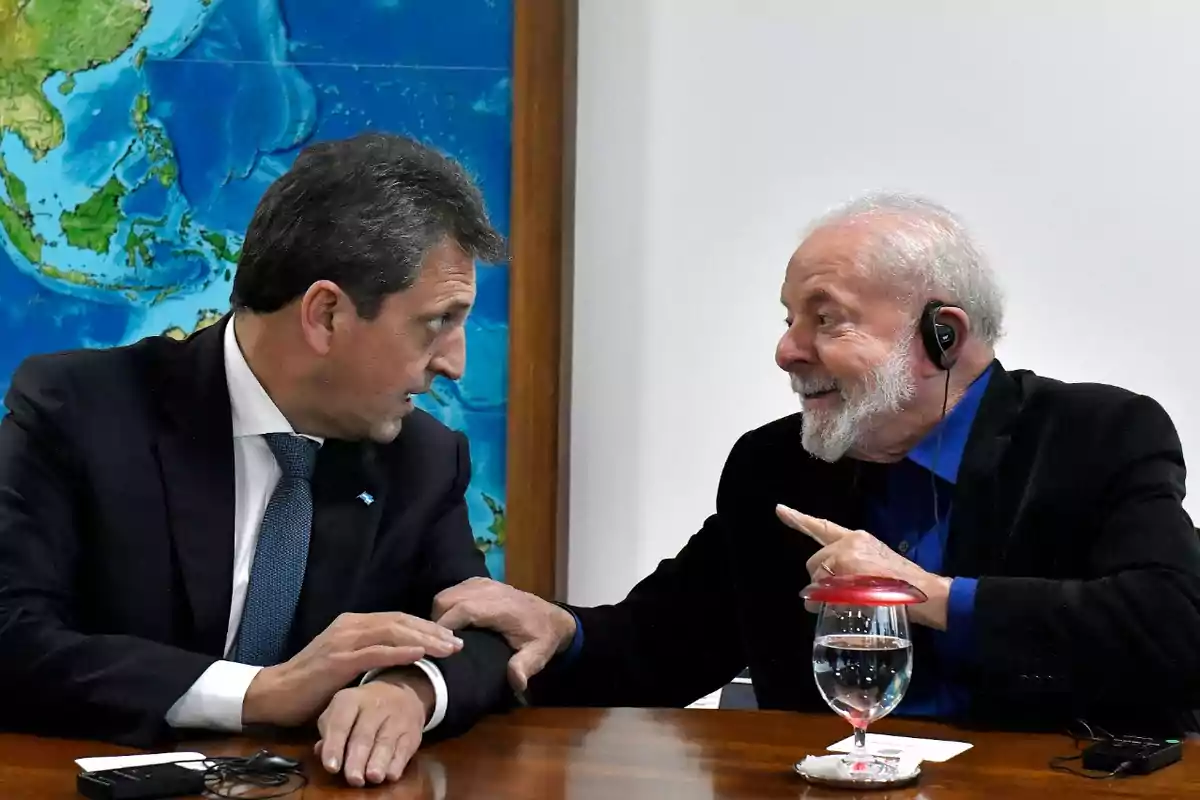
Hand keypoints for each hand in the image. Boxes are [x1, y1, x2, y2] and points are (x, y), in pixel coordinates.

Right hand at [242, 611, 461, 726]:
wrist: (276, 693)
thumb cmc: (313, 681)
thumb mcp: (347, 660)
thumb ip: (371, 651)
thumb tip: (405, 653)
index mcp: (354, 623)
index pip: (398, 618)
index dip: (426, 626)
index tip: (451, 637)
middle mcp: (350, 625)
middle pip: (400, 621)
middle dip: (432, 631)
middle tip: (458, 643)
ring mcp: (343, 641)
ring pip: (391, 633)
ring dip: (423, 640)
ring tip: (446, 648)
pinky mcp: (337, 661)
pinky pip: (373, 653)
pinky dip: (398, 652)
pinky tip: (418, 654)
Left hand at [315, 675, 429, 785]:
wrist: (400, 692)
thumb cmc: (362, 709)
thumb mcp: (342, 711)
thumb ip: (329, 732)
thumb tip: (320, 751)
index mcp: (351, 700)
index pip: (340, 723)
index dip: (334, 746)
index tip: (331, 767)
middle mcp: (375, 705)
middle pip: (364, 735)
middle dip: (357, 759)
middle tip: (353, 779)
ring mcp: (396, 717)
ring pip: (386, 741)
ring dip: (379, 761)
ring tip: (373, 777)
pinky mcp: (412, 731)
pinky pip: (405, 747)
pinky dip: (398, 762)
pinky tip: (390, 774)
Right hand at [432, 577, 576, 690]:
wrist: (552, 619)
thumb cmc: (543, 638)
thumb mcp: (538, 655)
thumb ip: (524, 666)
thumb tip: (516, 682)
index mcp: (502, 607)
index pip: (464, 609)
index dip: (446, 626)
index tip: (439, 648)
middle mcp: (489, 590)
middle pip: (447, 600)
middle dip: (436, 622)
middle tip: (437, 646)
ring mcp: (483, 583)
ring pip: (446, 594)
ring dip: (439, 615)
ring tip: (442, 638)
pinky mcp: (478, 582)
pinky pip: (452, 591)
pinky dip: (446, 607)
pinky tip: (451, 625)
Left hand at [775, 504, 951, 628]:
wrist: (927, 593)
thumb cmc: (905, 586)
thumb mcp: (878, 567)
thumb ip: (855, 568)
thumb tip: (832, 586)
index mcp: (857, 538)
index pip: (823, 527)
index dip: (798, 519)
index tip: (779, 510)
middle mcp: (849, 542)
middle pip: (815, 561)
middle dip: (818, 581)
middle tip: (831, 598)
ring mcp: (847, 555)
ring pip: (817, 576)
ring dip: (820, 594)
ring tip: (839, 606)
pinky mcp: (847, 570)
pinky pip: (822, 588)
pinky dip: (823, 601)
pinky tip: (836, 607)